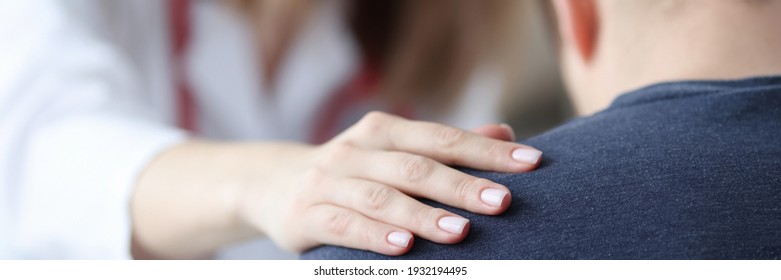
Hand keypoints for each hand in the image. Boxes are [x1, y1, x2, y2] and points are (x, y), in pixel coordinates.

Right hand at [241, 112, 541, 254]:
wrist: (274, 184)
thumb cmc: (353, 172)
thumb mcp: (394, 151)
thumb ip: (446, 145)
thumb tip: (505, 133)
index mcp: (383, 130)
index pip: (442, 138)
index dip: (487, 151)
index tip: (530, 163)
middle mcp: (356, 150)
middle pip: (416, 167)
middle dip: (461, 185)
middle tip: (502, 202)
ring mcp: (329, 182)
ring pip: (381, 197)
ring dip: (421, 215)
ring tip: (459, 231)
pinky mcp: (307, 214)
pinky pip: (344, 225)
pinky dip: (374, 236)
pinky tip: (404, 247)